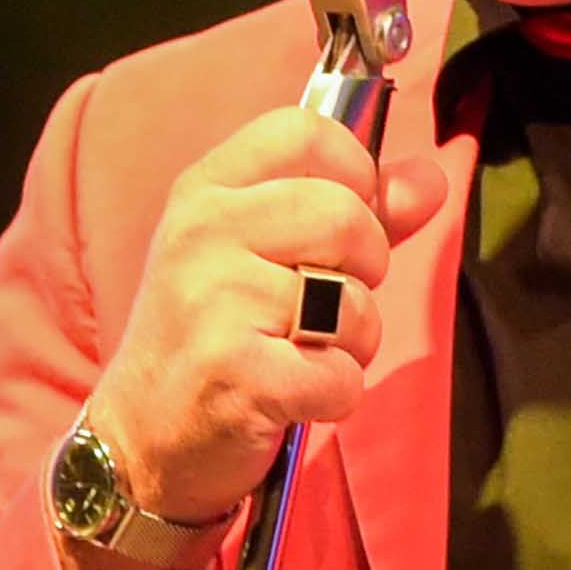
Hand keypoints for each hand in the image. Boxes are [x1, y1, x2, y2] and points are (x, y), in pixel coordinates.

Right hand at [82, 111, 449, 524]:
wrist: (140, 437)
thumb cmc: (214, 335)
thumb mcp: (265, 254)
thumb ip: (357, 211)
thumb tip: (429, 179)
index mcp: (207, 190)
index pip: (307, 133)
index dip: (356, 175)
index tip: (346, 221)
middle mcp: (202, 233)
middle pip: (346, 217)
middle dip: (365, 272)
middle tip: (324, 305)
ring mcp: (212, 302)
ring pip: (352, 304)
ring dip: (352, 342)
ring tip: (301, 353)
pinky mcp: (234, 374)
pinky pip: (341, 375)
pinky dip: (335, 395)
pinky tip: (293, 396)